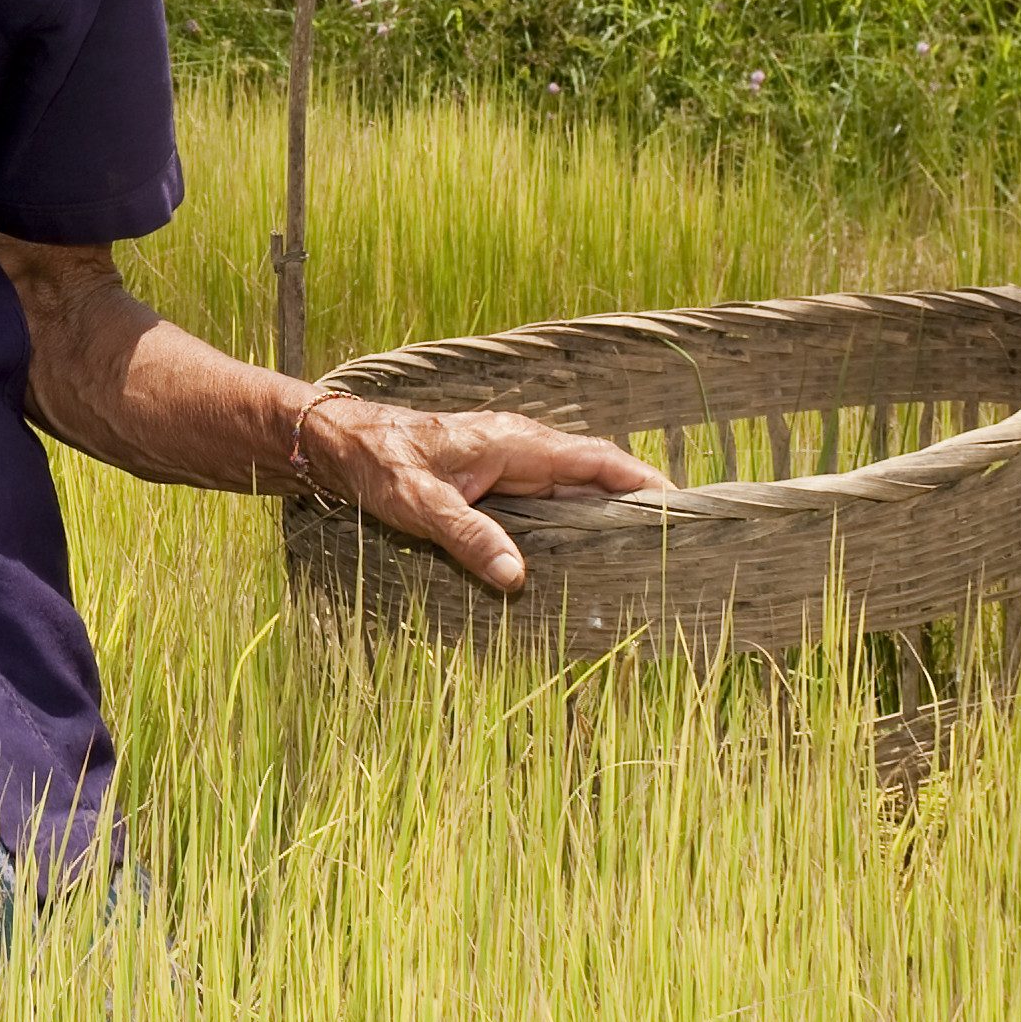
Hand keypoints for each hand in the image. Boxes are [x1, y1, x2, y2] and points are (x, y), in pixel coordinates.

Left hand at [299, 397, 668, 593]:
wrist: (339, 444)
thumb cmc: (378, 463)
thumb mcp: (418, 503)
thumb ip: (467, 535)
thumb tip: (516, 578)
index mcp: (517, 443)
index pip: (598, 459)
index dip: (642, 481)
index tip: (681, 509)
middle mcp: (522, 451)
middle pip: (595, 480)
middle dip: (634, 510)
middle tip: (673, 552)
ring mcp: (510, 467)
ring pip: (573, 495)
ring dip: (604, 522)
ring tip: (643, 564)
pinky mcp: (495, 485)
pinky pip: (547, 506)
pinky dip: (571, 528)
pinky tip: (582, 562)